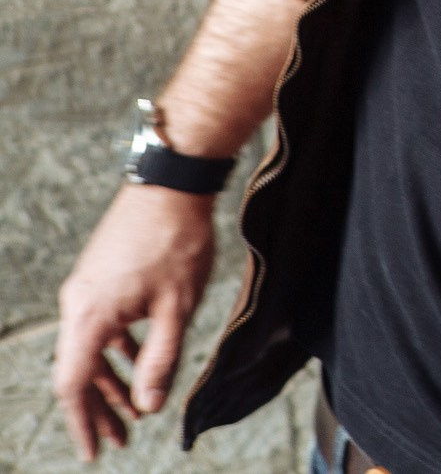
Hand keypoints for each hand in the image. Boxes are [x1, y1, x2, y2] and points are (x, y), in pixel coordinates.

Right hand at [51, 184, 216, 460]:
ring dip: (110, 381)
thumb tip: (149, 405)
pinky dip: (117, 350)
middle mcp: (77, 304)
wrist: (172, 183)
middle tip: (120, 440)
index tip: (95, 451)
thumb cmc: (178, 241)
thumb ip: (161, 359)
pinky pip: (101, 326)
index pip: (74, 384)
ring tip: (134, 410)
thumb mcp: (177, 308)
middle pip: (79, 371)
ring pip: (90, 349)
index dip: (84, 422)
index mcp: (89, 316)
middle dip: (99, 409)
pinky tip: (138, 363)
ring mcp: (87, 289)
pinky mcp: (101, 278)